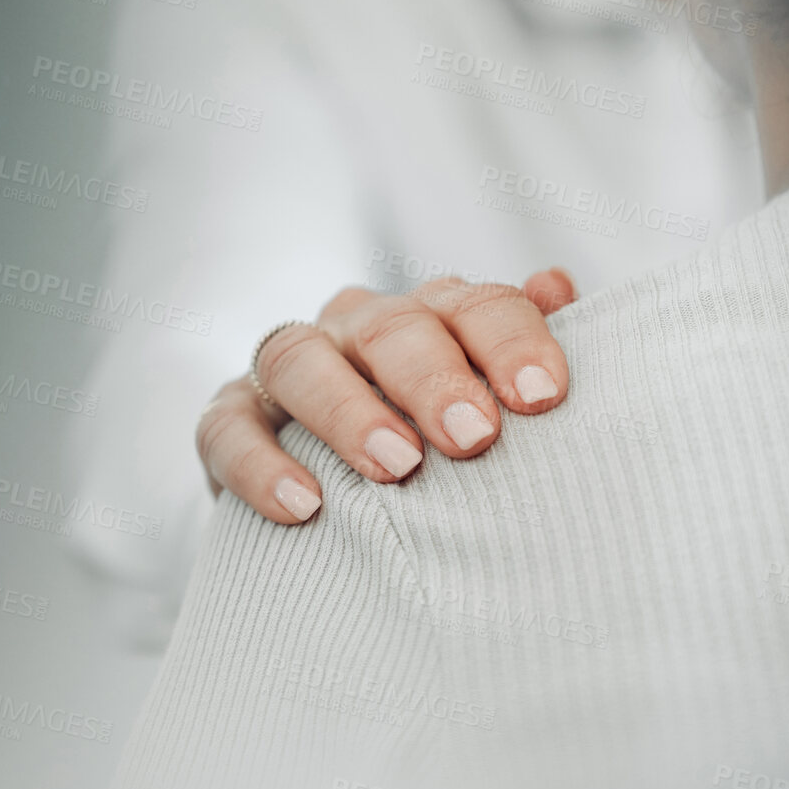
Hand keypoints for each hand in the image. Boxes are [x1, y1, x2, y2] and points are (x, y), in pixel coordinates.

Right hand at [196, 269, 576, 523]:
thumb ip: (522, 344)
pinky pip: (229, 427)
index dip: (511, 341)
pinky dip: (260, 463)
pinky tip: (304, 505)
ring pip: (301, 359)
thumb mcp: (488, 397)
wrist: (339, 497)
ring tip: (397, 467)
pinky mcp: (231, 417)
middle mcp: (359, 326)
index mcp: (433, 314)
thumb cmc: (438, 442)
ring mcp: (288, 368)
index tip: (545, 397)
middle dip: (435, 377)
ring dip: (349, 411)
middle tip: (475, 437)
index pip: (474, 303)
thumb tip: (558, 284)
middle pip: (391, 325)